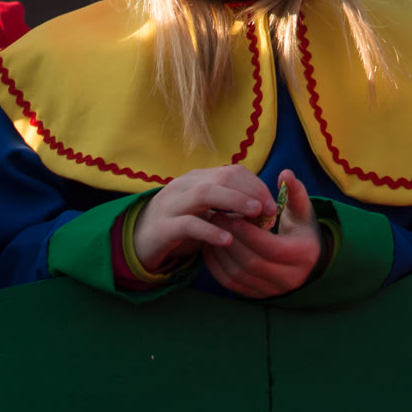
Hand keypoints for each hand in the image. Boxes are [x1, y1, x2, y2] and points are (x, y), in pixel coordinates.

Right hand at [131, 165, 276, 275]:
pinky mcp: (163, 227)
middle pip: (222, 178)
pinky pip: (188, 224)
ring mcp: (172, 204)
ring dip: (234, 201)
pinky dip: (210, 230)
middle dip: (250, 191)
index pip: (232, 171)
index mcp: (197, 178)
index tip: (272, 203)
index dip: (255, 185)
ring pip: (205, 194)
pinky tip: (228, 240)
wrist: (138, 240)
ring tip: (254, 214)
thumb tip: (262, 208)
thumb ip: (227, 205)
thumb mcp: (205, 210)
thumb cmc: (180, 224)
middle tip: (269, 210)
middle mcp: (184, 186)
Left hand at [204, 170, 323, 298]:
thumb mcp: (303, 211)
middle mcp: (289, 278)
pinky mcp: (256, 295)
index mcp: (303, 255)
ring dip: (220, 252)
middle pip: (251, 262)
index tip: (232, 214)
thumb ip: (295, 192)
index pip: (269, 247)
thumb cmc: (302, 230)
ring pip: (238, 274)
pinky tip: (210, 246)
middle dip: (230, 239)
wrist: (307, 261)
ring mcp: (271, 290)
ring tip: (211, 229)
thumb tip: (285, 173)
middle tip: (215, 218)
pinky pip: (230, 283)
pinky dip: (216, 266)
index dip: (247, 231)